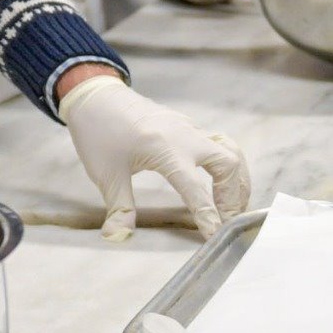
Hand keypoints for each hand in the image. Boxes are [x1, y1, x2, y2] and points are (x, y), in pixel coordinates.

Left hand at [58, 74, 250, 240]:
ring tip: (232, 204)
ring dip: (237, 178)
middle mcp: (185, 137)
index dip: (208, 216)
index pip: (196, 190)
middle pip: (228, 164)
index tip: (215, 235)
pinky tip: (221, 180)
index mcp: (165, 150)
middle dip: (233, 195)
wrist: (95, 95)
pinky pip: (219, 142)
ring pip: (230, 150)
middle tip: (228, 220)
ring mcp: (189, 128)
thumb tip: (117, 237)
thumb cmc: (98, 133)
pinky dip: (228, 163)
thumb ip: (119, 208)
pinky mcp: (187, 124)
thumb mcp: (106, 174)